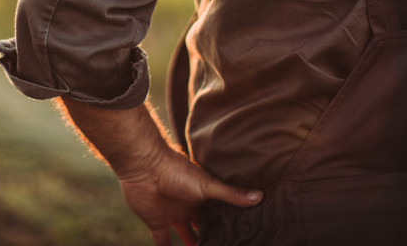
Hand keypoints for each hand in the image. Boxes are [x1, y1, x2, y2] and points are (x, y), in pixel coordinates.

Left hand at [118, 144, 261, 245]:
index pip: (217, 213)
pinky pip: (163, 242)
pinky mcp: (157, 222)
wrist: (146, 168)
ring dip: (193, 245)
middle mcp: (189, 206)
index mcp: (202, 195)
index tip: (239, 234)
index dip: (226, 223)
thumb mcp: (208, 185)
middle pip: (203, 225)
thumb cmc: (177, 171)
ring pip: (186, 235)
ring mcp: (173, 214)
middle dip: (212, 235)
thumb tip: (260, 196)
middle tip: (226, 244)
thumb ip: (231, 194)